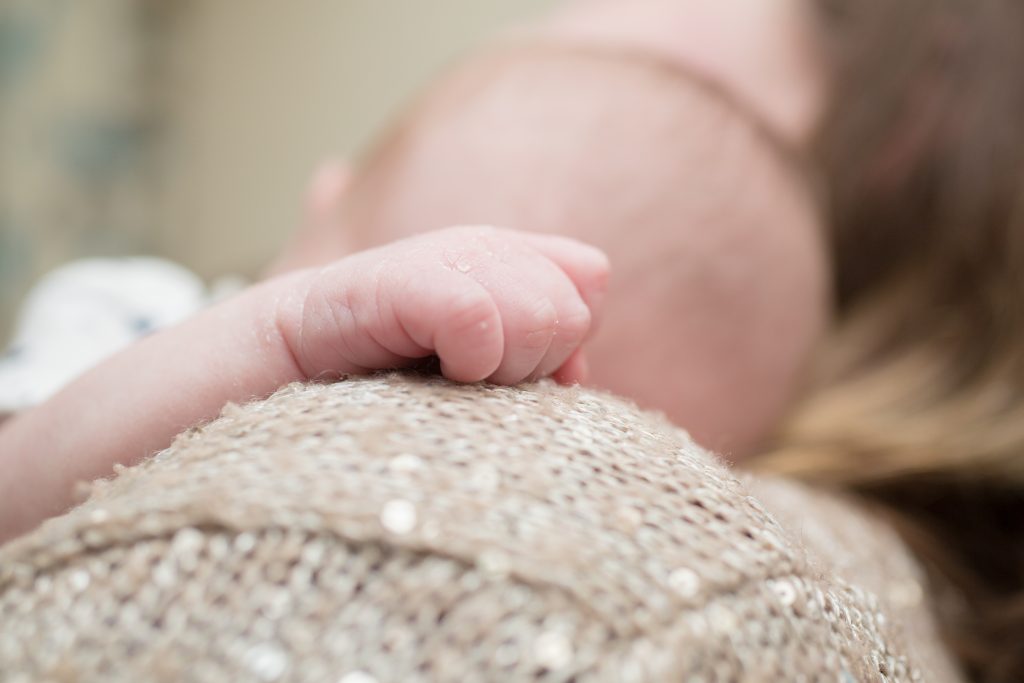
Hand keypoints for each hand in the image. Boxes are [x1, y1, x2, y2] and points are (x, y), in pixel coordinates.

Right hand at [275, 225, 608, 385]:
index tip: (505, 370)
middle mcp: (482, 246)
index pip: (588, 283)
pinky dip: (466, 361)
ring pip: (540, 317)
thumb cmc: (396, 383)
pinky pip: (480, 320)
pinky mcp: (403, 278)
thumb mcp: (485, 377)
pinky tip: (432, 370)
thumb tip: (579, 369)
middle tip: (466, 376)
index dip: (559, 342)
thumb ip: (542, 363)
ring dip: (498, 370)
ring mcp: (446, 256)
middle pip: (570, 311)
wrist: (291, 375)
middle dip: (529, 364)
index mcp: (508, 259)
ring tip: (446, 376)